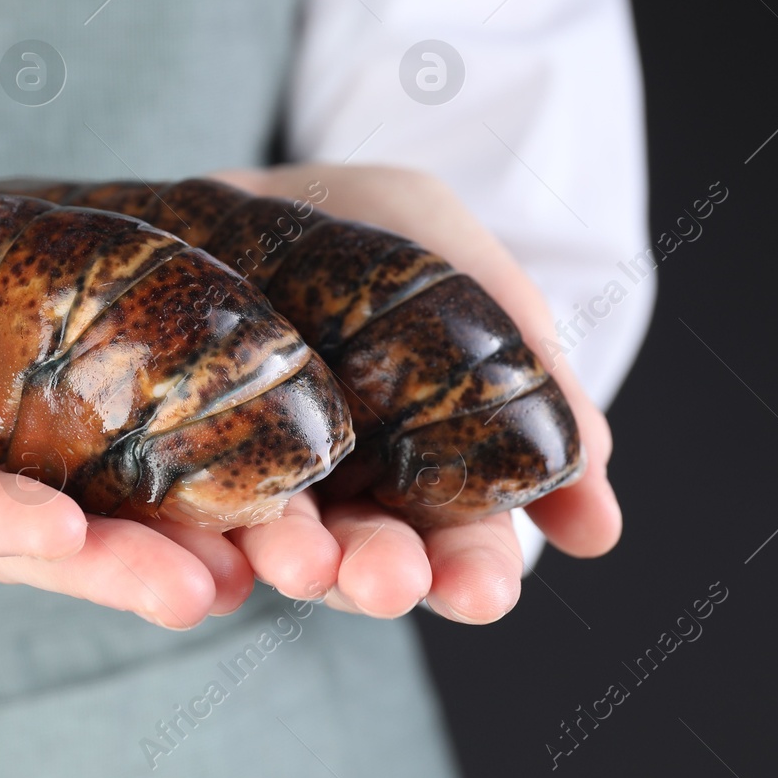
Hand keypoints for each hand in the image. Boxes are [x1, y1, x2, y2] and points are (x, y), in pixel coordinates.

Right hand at [0, 131, 259, 628]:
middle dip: (112, 561)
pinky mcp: (32, 374)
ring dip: (165, 531)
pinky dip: (170, 467)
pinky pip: (106, 434)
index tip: (62, 535)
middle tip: (203, 589)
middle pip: (28, 523)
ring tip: (252, 564)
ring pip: (85, 493)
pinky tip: (247, 494)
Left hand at [211, 164, 620, 624]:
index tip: (482, 591)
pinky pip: (180, 515)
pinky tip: (202, 559)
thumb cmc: (386, 234)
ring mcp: (259, 481)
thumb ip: (537, 379)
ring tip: (302, 561)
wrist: (262, 186)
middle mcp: (347, 493)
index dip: (475, 571)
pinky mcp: (178, 464)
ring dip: (295, 562)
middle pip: (371, 558)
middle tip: (388, 581)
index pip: (463, 544)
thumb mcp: (473, 275)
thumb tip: (598, 524)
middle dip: (383, 575)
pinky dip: (192, 543)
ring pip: (279, 543)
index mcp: (430, 470)